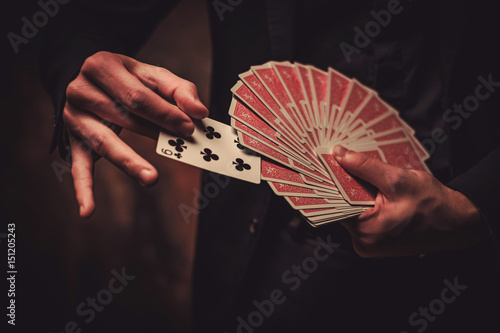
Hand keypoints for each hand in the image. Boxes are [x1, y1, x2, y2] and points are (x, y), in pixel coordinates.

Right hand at [63, 51, 208, 217]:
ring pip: (104, 142)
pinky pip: (77, 167)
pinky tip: (88, 211)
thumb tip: (200, 112)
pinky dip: (83, 189)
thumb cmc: (125, 76)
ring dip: (129, 161)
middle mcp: (81, 91)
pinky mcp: (72, 140)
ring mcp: (74, 118)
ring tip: (152, 178)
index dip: (164, 113)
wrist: (82, 74)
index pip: (137, 96)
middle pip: (123, 117)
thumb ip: (178, 89)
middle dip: (155, 132)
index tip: (189, 127)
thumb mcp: (150, 74)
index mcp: (102, 67)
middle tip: (183, 147)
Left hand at [334, 146, 483, 257]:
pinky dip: (365, 203)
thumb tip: (340, 154)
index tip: (327, 165)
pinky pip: (362, 217)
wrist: (455, 221)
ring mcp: (369, 244)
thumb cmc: (431, 203)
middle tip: (345, 164)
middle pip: (343, 208)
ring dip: (356, 194)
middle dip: (345, 186)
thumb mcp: (397, 179)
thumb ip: (366, 166)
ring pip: (352, 212)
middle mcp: (363, 243)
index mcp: (366, 231)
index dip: (332, 182)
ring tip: (362, 176)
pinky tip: (372, 190)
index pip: (336, 204)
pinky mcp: (375, 241)